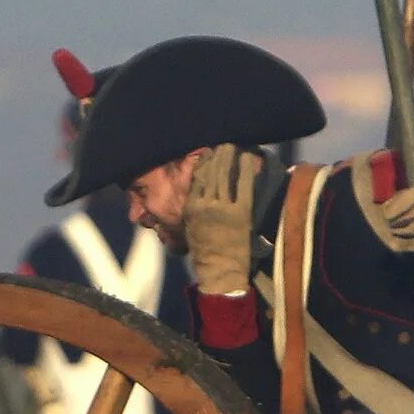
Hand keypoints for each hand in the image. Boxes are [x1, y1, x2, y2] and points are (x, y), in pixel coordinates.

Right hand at [184, 146, 259, 295]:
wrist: (220, 270)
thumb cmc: (204, 252)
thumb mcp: (188, 230)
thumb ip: (181, 214)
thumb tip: (167, 205)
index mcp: (190, 208)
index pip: (195, 179)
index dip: (202, 163)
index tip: (206, 151)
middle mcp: (204, 205)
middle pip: (210, 173)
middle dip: (216, 155)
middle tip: (222, 143)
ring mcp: (222, 208)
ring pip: (223, 175)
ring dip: (228, 157)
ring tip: (232, 146)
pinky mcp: (240, 212)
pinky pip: (242, 186)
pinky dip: (244, 170)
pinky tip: (246, 158)